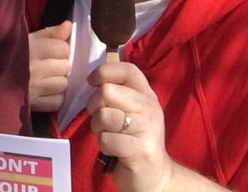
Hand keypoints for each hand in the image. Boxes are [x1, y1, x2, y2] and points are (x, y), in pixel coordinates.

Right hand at [28, 21, 71, 111]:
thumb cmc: (5, 53)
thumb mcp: (25, 38)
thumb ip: (49, 33)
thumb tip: (69, 25)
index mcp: (31, 48)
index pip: (63, 48)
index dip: (59, 47)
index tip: (50, 50)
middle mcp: (34, 69)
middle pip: (65, 66)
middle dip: (59, 64)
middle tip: (47, 63)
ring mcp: (34, 88)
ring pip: (63, 84)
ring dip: (57, 80)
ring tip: (46, 77)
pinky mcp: (32, 104)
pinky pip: (56, 102)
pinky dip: (54, 97)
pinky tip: (44, 90)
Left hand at [86, 61, 173, 191]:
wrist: (155, 176)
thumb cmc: (133, 139)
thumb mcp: (129, 111)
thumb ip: (116, 93)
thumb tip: (93, 77)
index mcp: (147, 96)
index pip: (128, 70)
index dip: (104, 71)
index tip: (92, 82)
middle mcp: (150, 109)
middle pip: (107, 92)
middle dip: (94, 106)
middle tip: (101, 119)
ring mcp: (148, 129)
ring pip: (104, 116)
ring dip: (98, 128)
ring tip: (109, 135)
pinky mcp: (141, 151)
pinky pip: (106, 139)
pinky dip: (103, 145)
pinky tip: (113, 150)